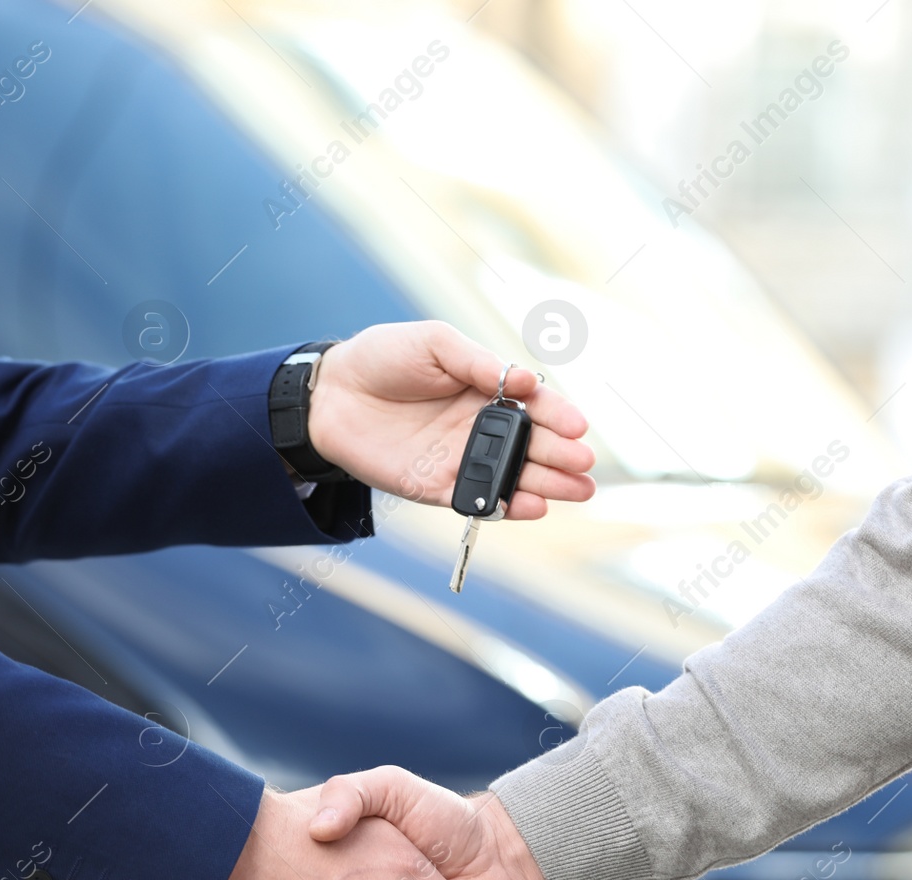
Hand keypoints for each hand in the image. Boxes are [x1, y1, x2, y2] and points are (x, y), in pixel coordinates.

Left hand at [305, 321, 595, 516]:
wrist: (328, 393)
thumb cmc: (382, 357)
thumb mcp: (433, 342)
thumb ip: (477, 361)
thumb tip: (523, 380)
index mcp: (488, 389)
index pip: (535, 404)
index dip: (558, 414)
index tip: (576, 425)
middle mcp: (483, 426)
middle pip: (534, 444)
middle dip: (562, 454)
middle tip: (583, 462)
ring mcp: (463, 458)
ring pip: (516, 475)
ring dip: (549, 484)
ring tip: (577, 490)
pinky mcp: (439, 487)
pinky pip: (479, 499)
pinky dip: (507, 506)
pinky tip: (532, 506)